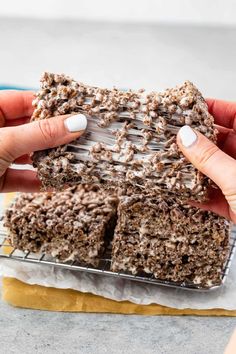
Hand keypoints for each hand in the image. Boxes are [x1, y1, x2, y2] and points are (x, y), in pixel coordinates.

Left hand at [0, 90, 86, 191]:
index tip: (77, 111)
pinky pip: (22, 178)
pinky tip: (58, 183)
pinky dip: (39, 181)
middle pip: (31, 129)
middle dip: (55, 136)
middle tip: (82, 137)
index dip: (51, 106)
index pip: (25, 101)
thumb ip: (40, 134)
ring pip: (29, 155)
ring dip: (50, 161)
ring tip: (75, 161)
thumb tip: (75, 123)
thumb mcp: (5, 141)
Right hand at [177, 99, 235, 222]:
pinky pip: (214, 195)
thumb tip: (186, 137)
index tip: (188, 108)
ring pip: (214, 169)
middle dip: (195, 142)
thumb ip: (210, 158)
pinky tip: (183, 194)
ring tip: (171, 164)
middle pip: (220, 142)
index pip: (235, 114)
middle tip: (172, 138)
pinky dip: (199, 196)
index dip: (212, 108)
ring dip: (193, 170)